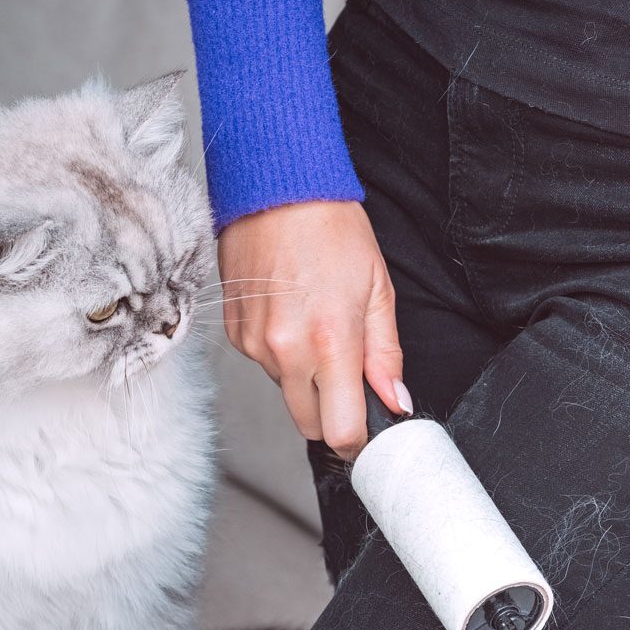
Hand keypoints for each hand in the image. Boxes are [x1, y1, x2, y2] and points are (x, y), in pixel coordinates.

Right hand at [217, 200, 410, 460]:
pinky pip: (264, 366)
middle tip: (347, 377)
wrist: (277, 189)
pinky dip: (281, 354)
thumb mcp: (378, 291)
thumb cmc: (332, 231)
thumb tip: (394, 401)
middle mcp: (287, 351)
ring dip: (305, 379)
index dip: (357, 439)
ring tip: (317, 326)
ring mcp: (255, 345)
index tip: (366, 432)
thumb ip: (386, 356)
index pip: (341, 430)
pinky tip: (291, 315)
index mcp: (331, 343)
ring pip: (287, 393)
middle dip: (331, 414)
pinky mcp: (236, 335)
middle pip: (310, 425)